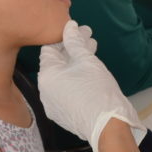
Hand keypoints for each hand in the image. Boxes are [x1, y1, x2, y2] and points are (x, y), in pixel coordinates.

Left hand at [38, 20, 146, 151]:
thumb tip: (69, 27)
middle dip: (73, 48)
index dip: (65, 37)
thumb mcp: (87, 61)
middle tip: (89, 37)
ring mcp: (52, 103)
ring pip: (62, 76)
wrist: (108, 124)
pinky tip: (89, 72)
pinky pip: (65, 90)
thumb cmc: (98, 90)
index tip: (79, 30)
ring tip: (92, 52)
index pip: (50, 48)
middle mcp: (44, 90)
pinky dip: (75, 79)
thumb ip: (75, 42)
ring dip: (76, 63)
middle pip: (57, 63)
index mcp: (46, 76)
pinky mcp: (61, 113)